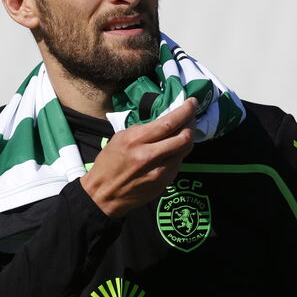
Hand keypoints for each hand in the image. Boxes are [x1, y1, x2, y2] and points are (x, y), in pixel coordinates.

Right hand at [80, 98, 196, 217]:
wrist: (104, 194)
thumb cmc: (109, 163)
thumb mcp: (120, 138)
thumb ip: (144, 129)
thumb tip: (164, 121)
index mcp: (136, 140)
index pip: (169, 122)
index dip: (185, 111)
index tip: (192, 102)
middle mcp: (150, 155)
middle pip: (184, 137)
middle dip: (192, 123)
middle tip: (191, 116)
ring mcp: (159, 171)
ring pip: (185, 150)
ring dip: (188, 138)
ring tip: (185, 131)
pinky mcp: (164, 182)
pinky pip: (179, 162)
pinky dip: (179, 153)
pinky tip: (173, 149)